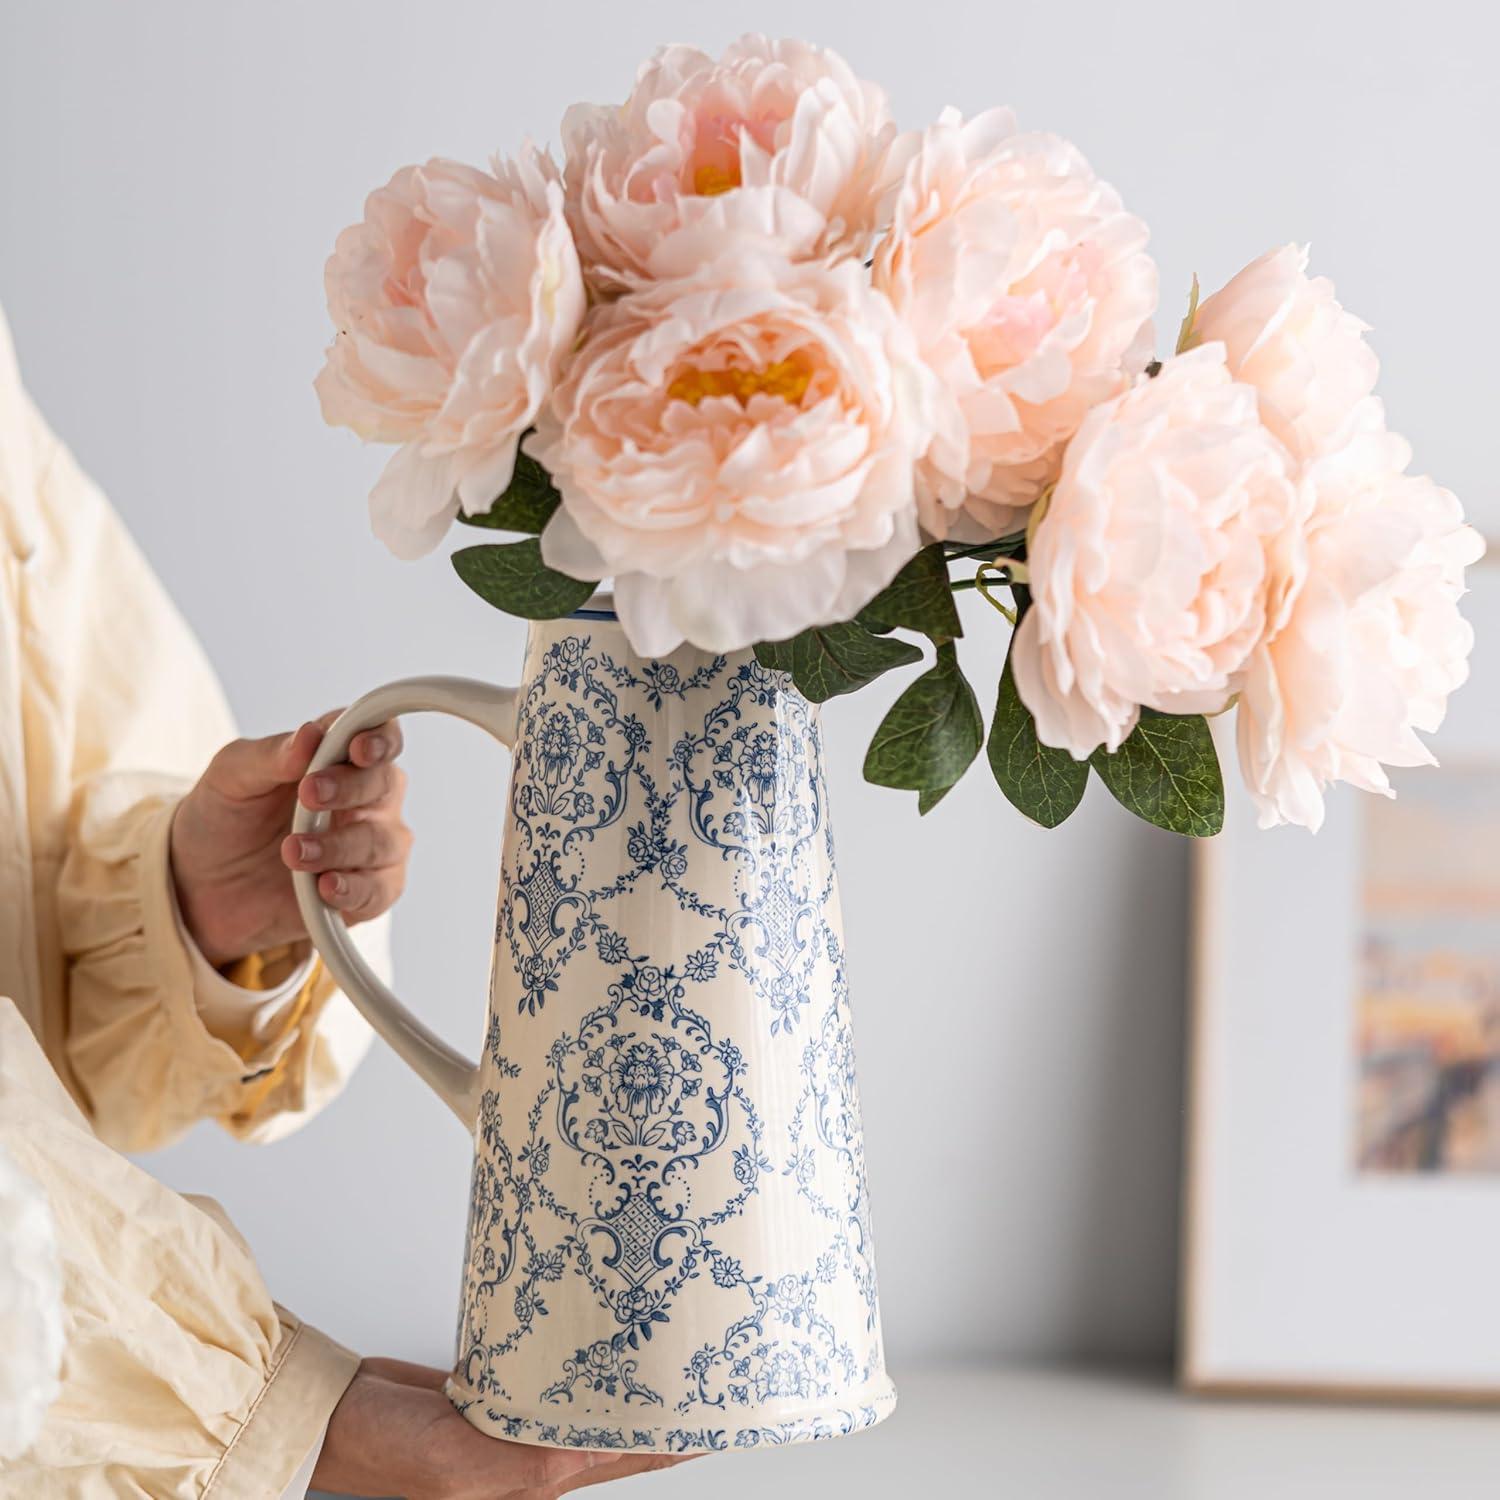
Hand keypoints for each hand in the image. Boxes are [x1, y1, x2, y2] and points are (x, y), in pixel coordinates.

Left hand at [171, 714, 410, 967]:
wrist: (198, 886)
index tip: (357, 750)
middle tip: (308, 795)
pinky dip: (355, 889)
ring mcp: (370, 847)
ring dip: (340, 846)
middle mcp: (366, 799)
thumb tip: (310, 734)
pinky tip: (326, 887)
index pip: (380, 736)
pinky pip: (378, 891)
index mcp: (339, 758)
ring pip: (384, 841)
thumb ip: (272, 755)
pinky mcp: (364, 893)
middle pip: (386, 784)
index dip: (379, 739)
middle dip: (350, 789)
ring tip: (293, 852)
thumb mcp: (230, 777)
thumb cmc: (224, 819)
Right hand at [314, 1359, 690, 1499]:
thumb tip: (580, 1455)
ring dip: (627, 1379)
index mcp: (534, 1485)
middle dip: (664, 1405)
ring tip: (670, 1343)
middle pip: (619, 1432)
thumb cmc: (384, 1452)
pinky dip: (582, 1359)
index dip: (675, 1439)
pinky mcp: (500, 1395)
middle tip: (709, 1363)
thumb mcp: (454, 1465)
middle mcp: (534, 1460)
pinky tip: (602, 1335)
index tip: (721, 1410)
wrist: (336, 1415)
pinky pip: (553, 1377)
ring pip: (591, 1401)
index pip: (625, 1460)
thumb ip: (520, 1464)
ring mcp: (518, 1427)